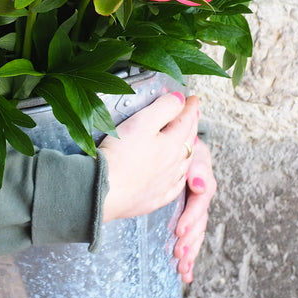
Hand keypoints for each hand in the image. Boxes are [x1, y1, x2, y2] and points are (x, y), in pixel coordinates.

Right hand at [99, 92, 201, 223]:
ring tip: (189, 140)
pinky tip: (178, 175)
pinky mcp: (154, 198)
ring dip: (188, 149)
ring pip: (184, 163)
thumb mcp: (142, 122)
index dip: (190, 107)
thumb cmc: (120, 156)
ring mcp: (165, 183)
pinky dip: (181, 175)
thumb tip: (180, 100)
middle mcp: (173, 164)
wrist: (104, 190)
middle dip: (192, 125)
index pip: (186, 120)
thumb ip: (164, 108)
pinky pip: (176, 186)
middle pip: (188, 140)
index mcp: (172, 144)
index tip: (192, 99)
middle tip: (193, 115)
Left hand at [173, 136, 216, 283]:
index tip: (179, 230)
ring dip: (191, 250)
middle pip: (200, 219)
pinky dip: (188, 255)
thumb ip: (195, 164)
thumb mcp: (186, 144)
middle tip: (178, 252)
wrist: (160, 140)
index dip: (192, 215)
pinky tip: (184, 273)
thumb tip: (199, 185)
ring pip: (196, 231)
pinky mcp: (183, 214)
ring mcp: (191, 204)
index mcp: (200, 174)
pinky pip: (189, 236)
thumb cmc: (173, 139)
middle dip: (191, 238)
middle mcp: (199, 192)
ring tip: (182, 267)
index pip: (202, 197)